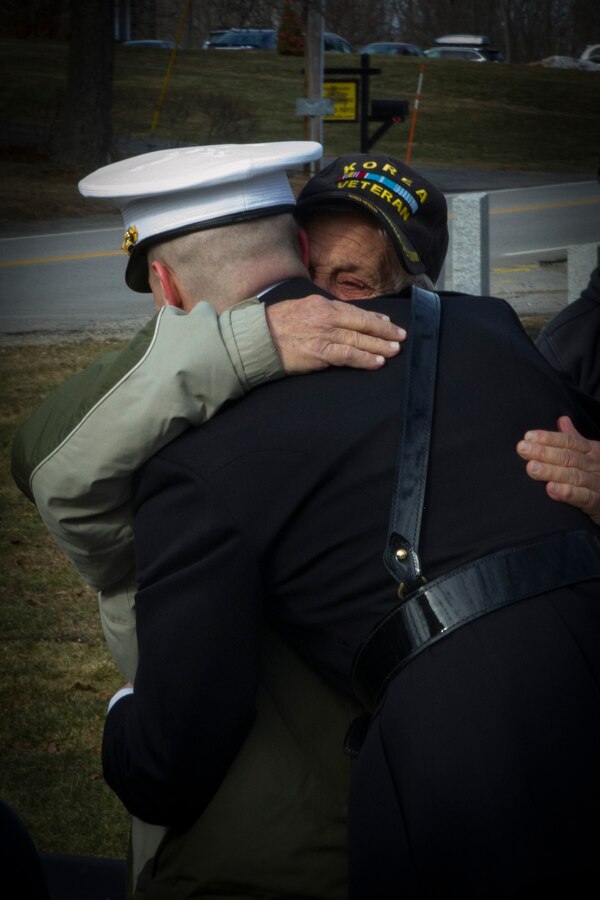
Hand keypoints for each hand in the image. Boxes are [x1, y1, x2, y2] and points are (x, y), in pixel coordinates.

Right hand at [266, 295, 405, 373]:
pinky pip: (348, 355)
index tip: (387, 322)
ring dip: (380, 345)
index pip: (355, 311)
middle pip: (362, 324)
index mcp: (323, 304)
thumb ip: (322, 312)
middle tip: (401, 336)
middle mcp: (327, 316)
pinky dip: (365, 358)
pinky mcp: (320, 352)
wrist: (256, 338)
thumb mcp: (301, 308)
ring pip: (359, 340)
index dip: (374, 318)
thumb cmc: (275, 325)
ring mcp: (325, 334)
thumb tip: (341, 319)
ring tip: (395, 349)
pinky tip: (378, 361)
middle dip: (385, 330)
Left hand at [516, 416, 599, 525]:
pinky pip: (583, 497)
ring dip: (551, 471)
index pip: (569, 441)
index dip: (549, 438)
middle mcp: (595, 465)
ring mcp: (598, 483)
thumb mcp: (589, 454)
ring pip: (573, 475)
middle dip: (544, 452)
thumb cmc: (598, 475)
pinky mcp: (598, 502)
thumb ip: (574, 439)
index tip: (528, 436)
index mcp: (592, 451)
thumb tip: (562, 419)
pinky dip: (568, 493)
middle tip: (522, 448)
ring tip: (531, 467)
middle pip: (568, 456)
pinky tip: (551, 489)